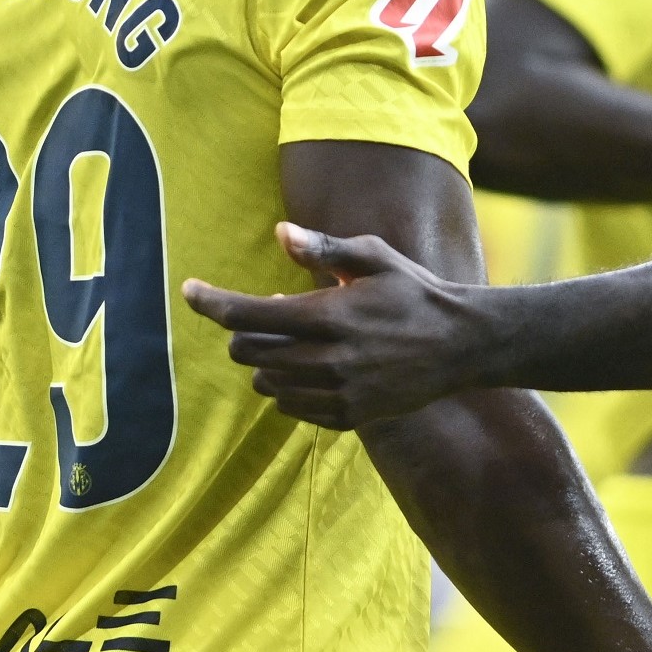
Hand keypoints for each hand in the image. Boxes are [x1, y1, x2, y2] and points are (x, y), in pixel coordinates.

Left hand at [182, 223, 488, 427]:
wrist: (461, 345)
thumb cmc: (414, 292)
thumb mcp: (374, 257)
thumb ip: (323, 248)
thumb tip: (279, 233)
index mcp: (332, 315)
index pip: (248, 313)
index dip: (211, 301)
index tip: (190, 290)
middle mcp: (331, 359)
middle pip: (249, 351)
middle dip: (245, 330)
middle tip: (268, 312)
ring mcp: (339, 393)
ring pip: (266, 382)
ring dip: (267, 359)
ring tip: (296, 339)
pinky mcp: (348, 417)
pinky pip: (291, 407)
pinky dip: (288, 387)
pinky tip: (312, 366)